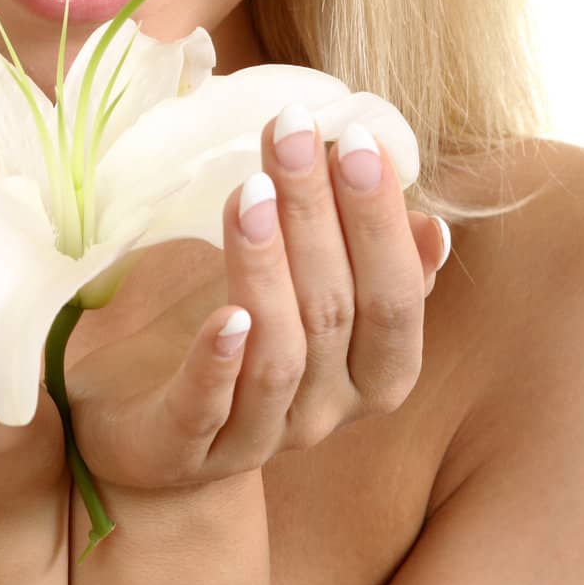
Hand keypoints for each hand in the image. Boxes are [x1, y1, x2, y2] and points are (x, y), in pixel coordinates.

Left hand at [63, 108, 450, 488]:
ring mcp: (257, 436)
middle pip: (335, 313)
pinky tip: (222, 314)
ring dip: (267, 268)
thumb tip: (433, 226)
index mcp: (372, 373)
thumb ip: (370, 257)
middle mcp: (326, 412)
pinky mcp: (183, 451)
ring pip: (278, 358)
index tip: (357, 137)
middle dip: (318, 215)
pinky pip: (206, 412)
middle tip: (293, 133)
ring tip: (250, 190)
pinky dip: (217, 364)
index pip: (395, 298)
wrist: (150, 419)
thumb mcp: (308, 282)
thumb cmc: (244, 323)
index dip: (380, 221)